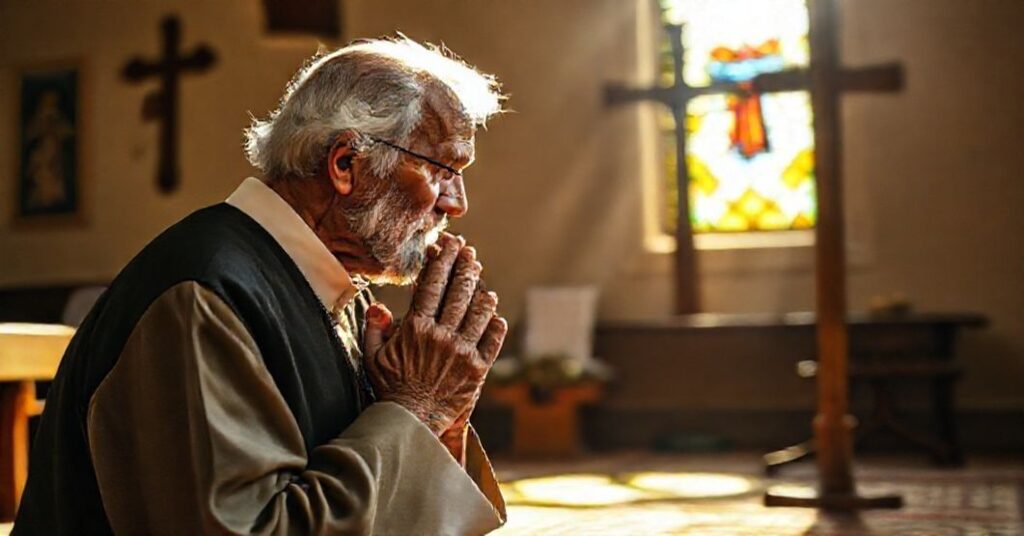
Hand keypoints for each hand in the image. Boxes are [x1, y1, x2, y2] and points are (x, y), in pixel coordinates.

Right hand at [363, 233, 506, 436]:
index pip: (431, 285)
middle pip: (458, 292)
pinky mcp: (477, 370)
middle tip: (469, 252)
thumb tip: (378, 305)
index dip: (442, 262)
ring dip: (481, 291)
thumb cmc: (389, 388)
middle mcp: (441, 336)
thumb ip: (375, 329)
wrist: (410, 422)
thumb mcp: (373, 357)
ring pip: (478, 312)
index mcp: (416, 328)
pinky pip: (492, 342)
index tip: (448, 246)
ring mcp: (462, 352)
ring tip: (481, 277)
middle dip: (464, 267)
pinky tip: (495, 314)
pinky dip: (496, 325)